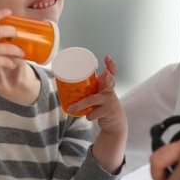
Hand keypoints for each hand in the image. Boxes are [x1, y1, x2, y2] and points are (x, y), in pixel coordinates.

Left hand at [68, 56, 127, 173]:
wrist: (115, 122)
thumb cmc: (102, 105)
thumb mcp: (98, 94)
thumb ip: (89, 89)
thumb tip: (64, 84)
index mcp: (107, 84)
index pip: (112, 72)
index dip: (111, 64)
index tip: (107, 57)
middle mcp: (110, 91)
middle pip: (110, 82)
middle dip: (108, 77)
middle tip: (105, 74)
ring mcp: (110, 101)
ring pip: (93, 99)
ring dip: (80, 104)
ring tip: (71, 108)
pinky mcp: (109, 112)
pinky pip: (92, 113)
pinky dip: (88, 115)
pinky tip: (89, 116)